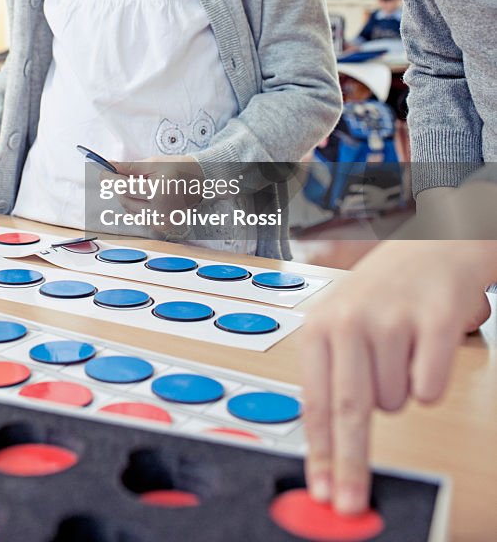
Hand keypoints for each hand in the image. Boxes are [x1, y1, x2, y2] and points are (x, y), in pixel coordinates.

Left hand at [111, 155, 203, 234]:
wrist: (201, 181)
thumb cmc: (179, 168)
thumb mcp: (153, 163)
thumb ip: (129, 167)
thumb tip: (109, 166)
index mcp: (158, 192)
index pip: (124, 188)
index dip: (110, 179)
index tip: (103, 171)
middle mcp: (159, 211)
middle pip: (124, 200)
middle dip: (117, 187)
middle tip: (116, 174)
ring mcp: (160, 221)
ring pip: (129, 210)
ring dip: (125, 197)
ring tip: (135, 184)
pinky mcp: (161, 226)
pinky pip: (139, 217)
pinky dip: (135, 206)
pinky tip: (143, 196)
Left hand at [301, 238, 495, 514]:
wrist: (432, 246)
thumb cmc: (382, 292)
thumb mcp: (341, 323)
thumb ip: (332, 378)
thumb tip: (329, 447)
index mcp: (319, 325)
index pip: (314, 400)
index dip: (319, 452)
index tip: (321, 490)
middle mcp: (350, 320)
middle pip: (349, 410)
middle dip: (350, 463)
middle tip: (350, 503)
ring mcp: (392, 319)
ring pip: (396, 403)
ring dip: (401, 392)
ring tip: (402, 352)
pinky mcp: (434, 320)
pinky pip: (430, 389)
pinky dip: (430, 381)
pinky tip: (425, 347)